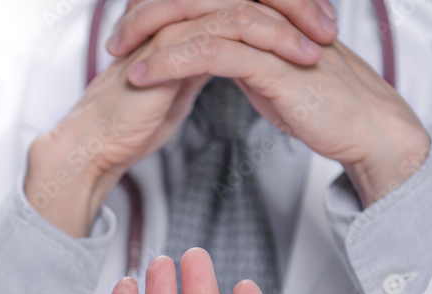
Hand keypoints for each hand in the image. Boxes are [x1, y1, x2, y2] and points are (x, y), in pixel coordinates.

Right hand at [23, 0, 333, 237]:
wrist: (102, 141)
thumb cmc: (136, 118)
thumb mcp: (184, 80)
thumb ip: (207, 58)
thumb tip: (238, 56)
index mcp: (185, 15)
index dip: (287, 5)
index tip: (320, 27)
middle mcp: (180, 10)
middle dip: (297, 4)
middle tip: (329, 27)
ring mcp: (174, 20)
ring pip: (245, 2)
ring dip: (290, 21)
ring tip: (319, 45)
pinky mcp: (171, 40)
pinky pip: (230, 27)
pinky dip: (268, 39)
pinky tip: (293, 56)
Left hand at [111, 5, 430, 206]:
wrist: (365, 128)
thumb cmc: (322, 105)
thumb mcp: (270, 74)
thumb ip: (242, 57)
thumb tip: (212, 55)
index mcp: (264, 13)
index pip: (202, 0)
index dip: (162, 11)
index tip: (128, 33)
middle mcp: (266, 14)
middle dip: (147, 15)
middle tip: (114, 38)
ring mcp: (270, 34)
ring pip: (198, 20)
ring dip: (151, 37)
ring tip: (119, 55)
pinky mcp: (272, 63)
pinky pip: (210, 53)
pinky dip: (170, 62)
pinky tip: (144, 74)